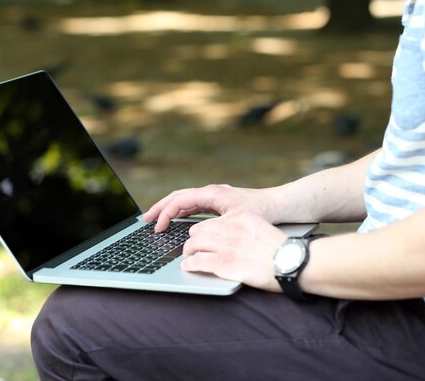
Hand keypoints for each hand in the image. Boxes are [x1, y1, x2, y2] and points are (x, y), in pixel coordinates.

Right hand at [143, 184, 276, 231]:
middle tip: (144, 220)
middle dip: (160, 208)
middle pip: (177, 197)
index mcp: (211, 193)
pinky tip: (176, 221)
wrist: (280, 204)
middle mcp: (210, 192)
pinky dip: (180, 212)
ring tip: (155, 221)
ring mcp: (213, 197)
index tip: (158, 228)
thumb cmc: (261, 210)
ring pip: (184, 201)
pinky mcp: (218, 204)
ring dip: (169, 210)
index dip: (165, 213)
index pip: (179, 200)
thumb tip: (194, 233)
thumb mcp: (236, 220)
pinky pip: (193, 206)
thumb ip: (215, 226)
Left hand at [182, 211, 285, 291]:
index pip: (214, 221)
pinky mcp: (224, 264)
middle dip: (193, 240)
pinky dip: (190, 264)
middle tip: (191, 247)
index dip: (204, 230)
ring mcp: (226, 246)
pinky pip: (198, 261)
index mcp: (242, 219)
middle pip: (200, 231)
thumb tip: (235, 238)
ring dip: (188, 251)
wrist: (294, 263)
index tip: (201, 236)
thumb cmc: (284, 252)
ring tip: (187, 257)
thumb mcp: (263, 230)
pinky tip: (188, 267)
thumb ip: (246, 231)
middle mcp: (232, 229)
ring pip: (195, 244)